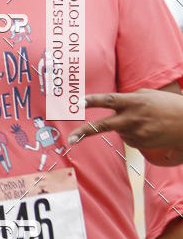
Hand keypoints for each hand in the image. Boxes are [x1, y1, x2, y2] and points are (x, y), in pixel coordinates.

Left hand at [68, 88, 182, 152]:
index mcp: (134, 101)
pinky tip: (147, 128)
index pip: (109, 99)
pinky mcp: (140, 144)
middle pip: (103, 126)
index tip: (80, 102)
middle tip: (70, 139)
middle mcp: (132, 118)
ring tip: (144, 120)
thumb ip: (128, 98)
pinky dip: (132, 133)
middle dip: (84, 132)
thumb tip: (112, 106)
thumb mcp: (147, 94)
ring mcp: (136, 133)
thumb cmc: (167, 105)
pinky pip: (127, 138)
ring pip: (117, 130)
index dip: (94, 100)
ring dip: (124, 125)